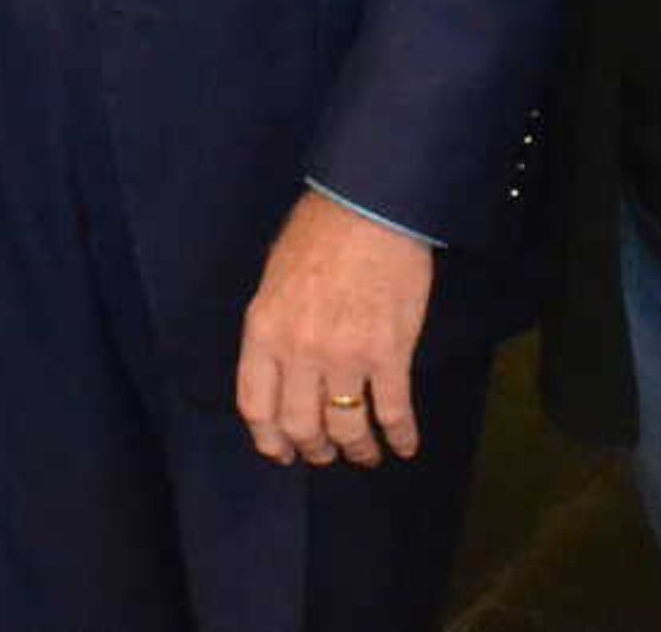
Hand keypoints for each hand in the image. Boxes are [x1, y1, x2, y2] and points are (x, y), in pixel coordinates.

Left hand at [233, 192, 434, 467]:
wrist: (369, 206)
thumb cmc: (318, 233)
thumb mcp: (274, 280)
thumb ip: (273, 329)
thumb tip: (280, 369)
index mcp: (264, 331)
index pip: (256, 406)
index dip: (269, 440)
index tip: (282, 453)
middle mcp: (299, 351)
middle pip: (301, 426)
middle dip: (315, 449)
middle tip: (326, 453)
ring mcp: (345, 356)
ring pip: (347, 427)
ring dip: (357, 449)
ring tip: (365, 454)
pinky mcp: (389, 353)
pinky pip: (393, 411)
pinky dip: (400, 435)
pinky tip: (405, 445)